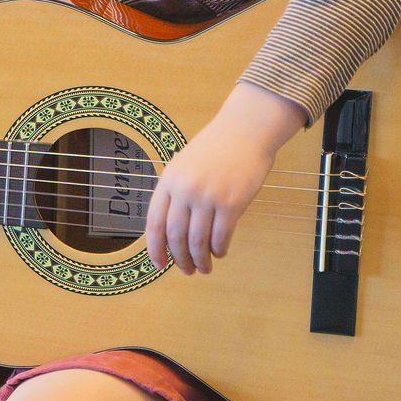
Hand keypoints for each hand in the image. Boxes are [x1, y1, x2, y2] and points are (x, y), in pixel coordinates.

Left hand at [145, 83, 305, 275]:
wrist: (246, 130)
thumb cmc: (216, 148)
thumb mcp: (184, 165)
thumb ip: (176, 193)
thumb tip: (172, 232)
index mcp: (169, 180)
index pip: (154, 223)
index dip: (155, 248)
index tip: (159, 265)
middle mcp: (185, 189)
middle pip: (175, 236)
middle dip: (179, 259)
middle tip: (186, 270)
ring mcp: (208, 196)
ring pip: (198, 241)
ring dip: (200, 260)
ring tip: (204, 268)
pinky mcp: (232, 202)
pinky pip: (221, 236)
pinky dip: (219, 249)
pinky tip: (220, 252)